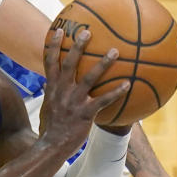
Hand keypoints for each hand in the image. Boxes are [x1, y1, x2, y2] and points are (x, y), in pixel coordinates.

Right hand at [39, 28, 130, 154]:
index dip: (54, 45)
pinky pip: (103, 100)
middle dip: (78, 46)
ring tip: (115, 51)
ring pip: (89, 78)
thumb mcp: (47, 108)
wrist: (52, 146)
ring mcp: (74, 101)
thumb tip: (51, 85)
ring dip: (103, 64)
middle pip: (69, 63)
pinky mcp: (85, 113)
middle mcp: (62, 91)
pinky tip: (128, 84)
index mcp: (52, 88)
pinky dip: (116, 91)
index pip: (50, 62)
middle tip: (87, 32)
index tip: (60, 30)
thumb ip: (52, 94)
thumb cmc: (51, 128)